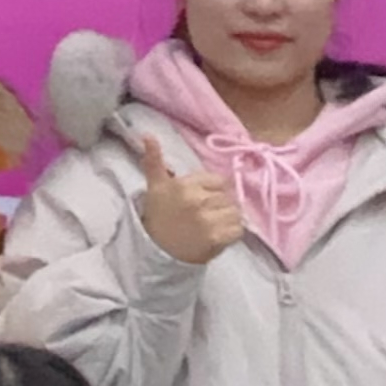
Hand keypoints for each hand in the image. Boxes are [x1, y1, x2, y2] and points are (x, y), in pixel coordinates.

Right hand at [133, 134, 245, 265]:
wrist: (157, 250)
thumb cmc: (159, 215)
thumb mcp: (155, 186)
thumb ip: (154, 160)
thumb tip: (148, 135)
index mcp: (185, 185)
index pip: (220, 181)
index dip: (215, 189)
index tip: (205, 198)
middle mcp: (198, 200)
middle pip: (228, 196)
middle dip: (221, 204)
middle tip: (209, 213)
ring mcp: (208, 220)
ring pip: (235, 212)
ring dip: (229, 218)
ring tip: (215, 223)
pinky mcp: (216, 238)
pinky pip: (238, 230)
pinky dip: (233, 233)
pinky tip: (220, 234)